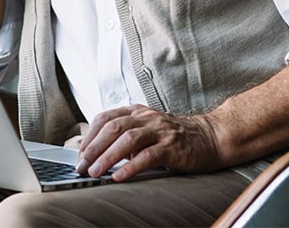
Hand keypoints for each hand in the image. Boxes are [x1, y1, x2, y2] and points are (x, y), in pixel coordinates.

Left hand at [75, 105, 218, 181]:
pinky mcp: (172, 146)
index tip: (80, 154)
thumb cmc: (173, 136)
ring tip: (96, 172)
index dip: (90, 136)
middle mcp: (146, 117)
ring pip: (128, 139)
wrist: (209, 137)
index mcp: (136, 111)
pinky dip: (131, 167)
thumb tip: (97, 153)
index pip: (106, 118)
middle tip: (82, 166)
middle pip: (113, 127)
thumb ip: (125, 135)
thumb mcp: (146, 129)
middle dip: (94, 148)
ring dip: (108, 157)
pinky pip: (148, 155)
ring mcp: (159, 130)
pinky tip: (120, 177)